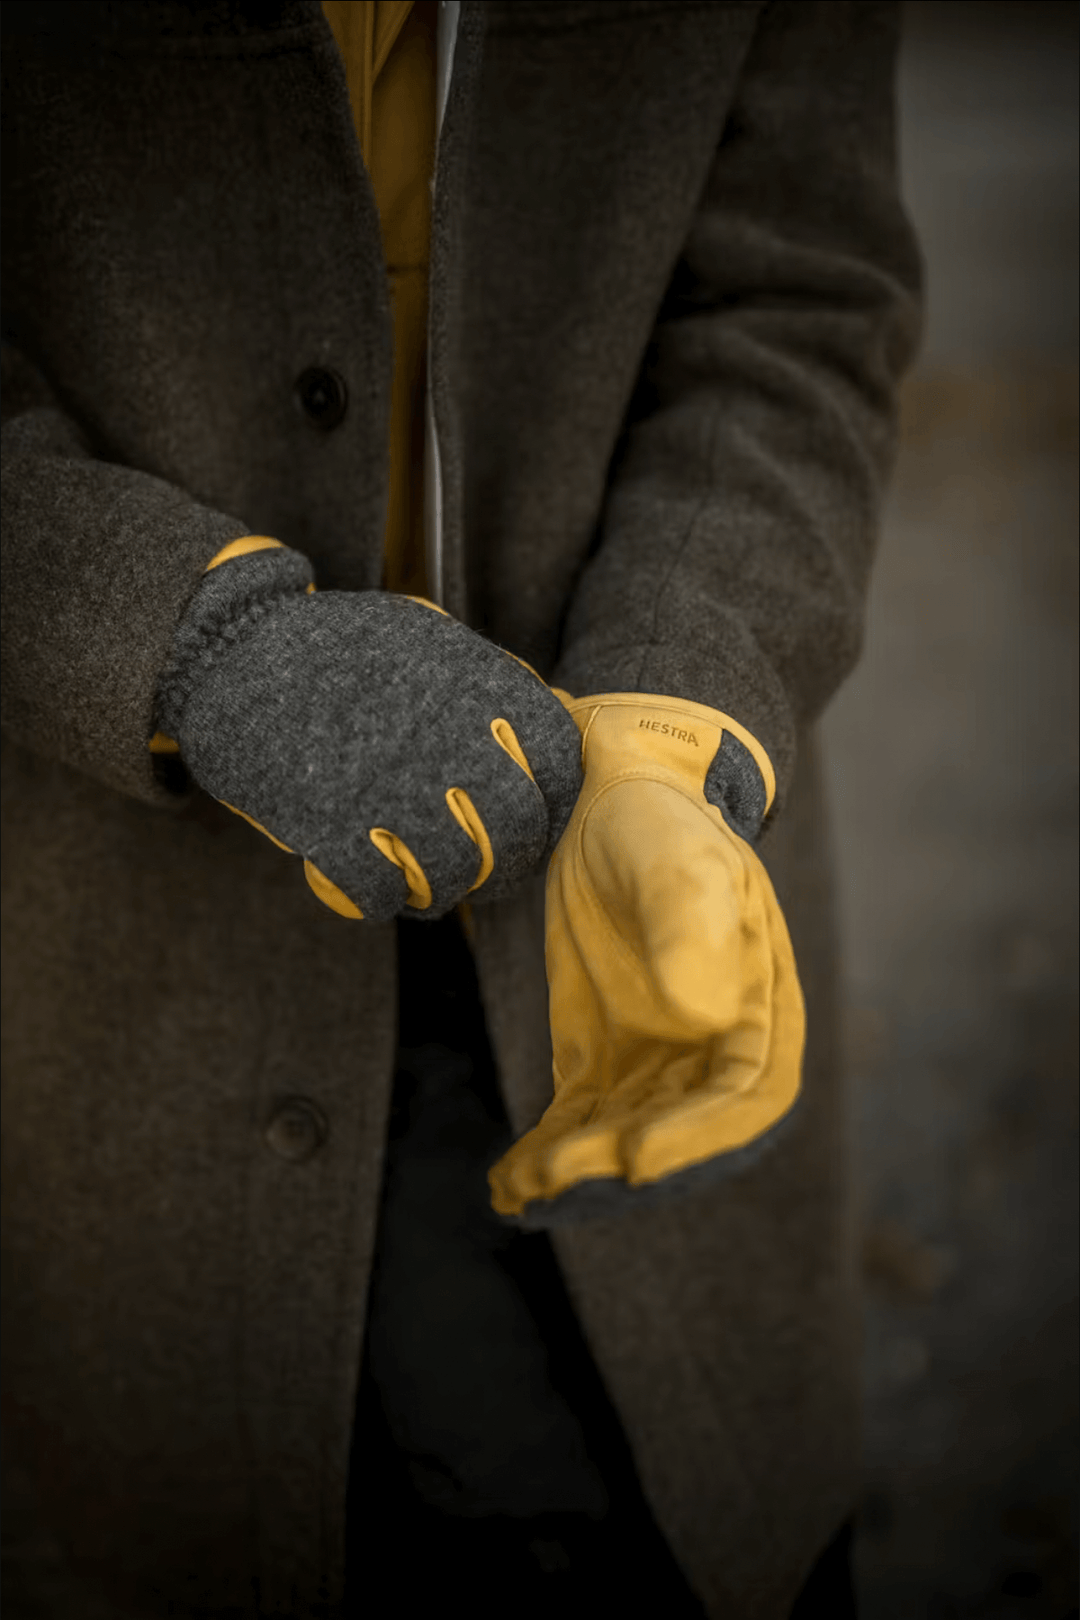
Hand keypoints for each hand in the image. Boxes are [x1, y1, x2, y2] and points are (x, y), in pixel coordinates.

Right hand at [156, 548, 582, 920]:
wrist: (234, 647)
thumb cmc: (339, 646)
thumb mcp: (431, 639)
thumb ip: (490, 685)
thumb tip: (540, 734)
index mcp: (478, 689)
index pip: (560, 765)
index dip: (553, 804)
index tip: (534, 819)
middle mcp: (446, 740)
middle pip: (517, 830)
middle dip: (507, 862)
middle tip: (484, 870)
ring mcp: (388, 787)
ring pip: (452, 875)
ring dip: (441, 889)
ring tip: (423, 881)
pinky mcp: (329, 826)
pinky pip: (380, 895)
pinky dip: (379, 899)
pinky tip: (369, 883)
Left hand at [487, 692, 804, 1223]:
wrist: (613, 802)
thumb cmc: (663, 826)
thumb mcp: (679, 860)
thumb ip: (690, 926)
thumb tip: (702, 1017)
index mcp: (760, 1007)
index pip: (743, 1095)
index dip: (697, 1137)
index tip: (637, 1155)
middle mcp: (713, 1048)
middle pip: (678, 1130)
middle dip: (620, 1163)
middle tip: (559, 1175)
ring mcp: (656, 1058)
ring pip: (622, 1135)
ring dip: (576, 1168)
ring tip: (521, 1184)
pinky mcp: (602, 1056)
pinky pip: (579, 1120)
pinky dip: (546, 1155)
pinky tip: (506, 1181)